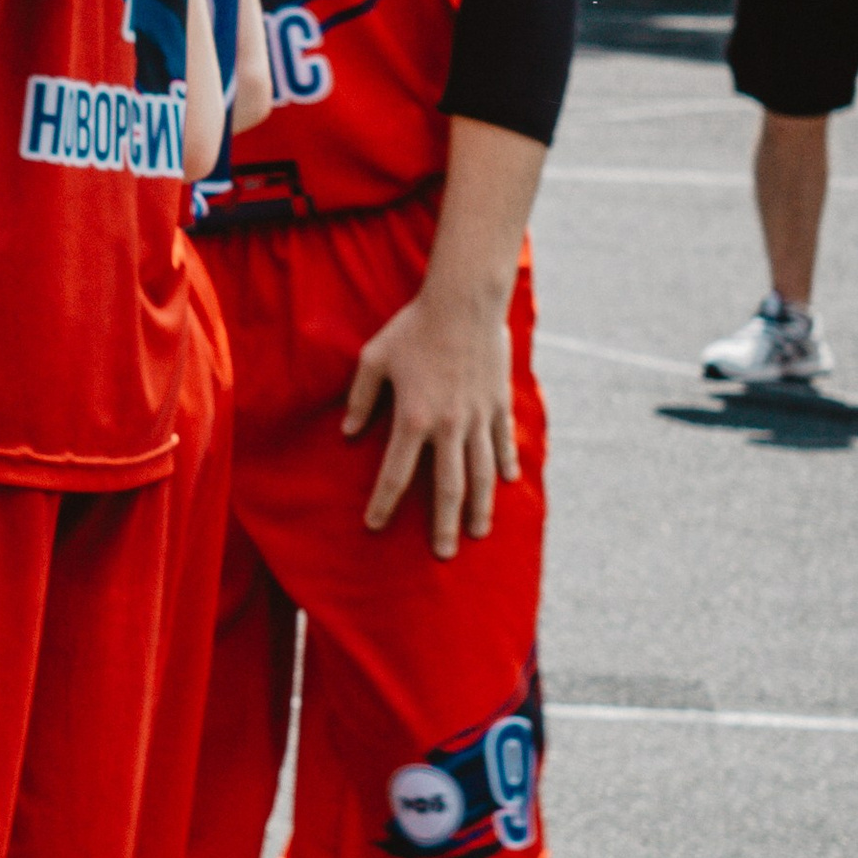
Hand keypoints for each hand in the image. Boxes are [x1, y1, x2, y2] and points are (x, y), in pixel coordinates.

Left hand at [344, 274, 518, 557]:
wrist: (463, 302)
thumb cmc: (412, 328)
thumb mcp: (373, 359)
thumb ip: (360, 398)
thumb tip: (349, 433)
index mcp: (412, 419)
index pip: (394, 474)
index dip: (383, 504)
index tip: (375, 526)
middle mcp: (448, 426)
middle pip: (446, 488)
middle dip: (442, 525)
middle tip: (441, 555)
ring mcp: (478, 417)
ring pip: (482, 474)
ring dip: (479, 508)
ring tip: (476, 534)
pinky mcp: (499, 403)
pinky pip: (503, 443)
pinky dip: (506, 466)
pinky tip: (508, 486)